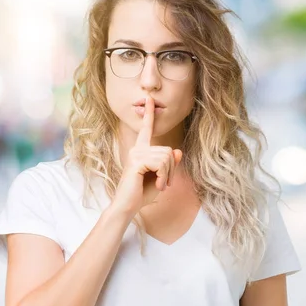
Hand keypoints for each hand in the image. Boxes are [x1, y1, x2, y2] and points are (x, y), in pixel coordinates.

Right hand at [110, 98, 182, 218]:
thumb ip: (169, 164)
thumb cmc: (142, 194)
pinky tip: (158, 186)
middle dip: (171, 169)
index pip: (146, 129)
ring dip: (168, 175)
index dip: (149, 114)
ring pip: (167, 157)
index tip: (150, 99)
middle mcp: (137, 149)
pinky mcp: (137, 161)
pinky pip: (162, 163)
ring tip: (160, 185)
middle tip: (164, 184)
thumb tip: (177, 151)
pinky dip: (164, 177)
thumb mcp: (161, 178)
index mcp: (141, 150)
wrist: (128, 206)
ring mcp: (136, 154)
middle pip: (168, 151)